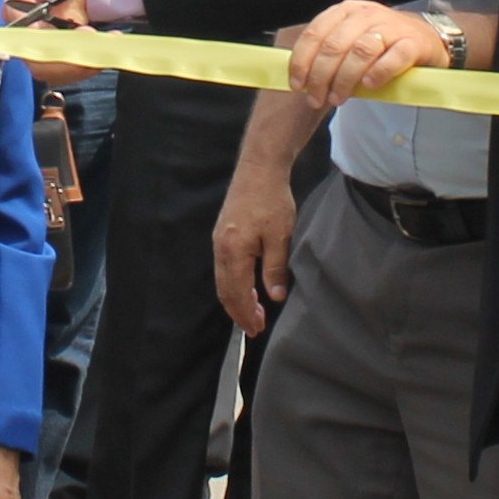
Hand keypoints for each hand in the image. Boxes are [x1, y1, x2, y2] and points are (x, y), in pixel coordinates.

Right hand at [213, 159, 297, 332]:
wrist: (258, 169)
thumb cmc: (272, 200)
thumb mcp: (280, 236)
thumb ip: (275, 267)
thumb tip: (274, 296)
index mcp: (234, 251)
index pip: (238, 292)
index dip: (247, 313)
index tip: (258, 328)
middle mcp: (221, 249)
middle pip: (225, 291)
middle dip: (238, 313)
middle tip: (253, 329)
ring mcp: (219, 242)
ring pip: (222, 281)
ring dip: (235, 300)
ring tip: (250, 314)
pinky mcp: (222, 235)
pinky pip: (223, 269)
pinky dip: (232, 285)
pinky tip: (245, 289)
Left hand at [282, 0, 450, 113]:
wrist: (425, 38)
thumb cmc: (381, 44)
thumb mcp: (351, 40)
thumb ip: (328, 55)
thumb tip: (302, 82)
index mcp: (345, 11)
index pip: (315, 33)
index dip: (302, 61)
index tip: (297, 85)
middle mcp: (366, 14)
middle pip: (335, 45)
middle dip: (321, 76)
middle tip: (317, 99)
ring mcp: (391, 26)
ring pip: (360, 51)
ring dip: (345, 79)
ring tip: (338, 98)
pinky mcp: (413, 42)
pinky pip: (393, 57)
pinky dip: (378, 72)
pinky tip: (368, 86)